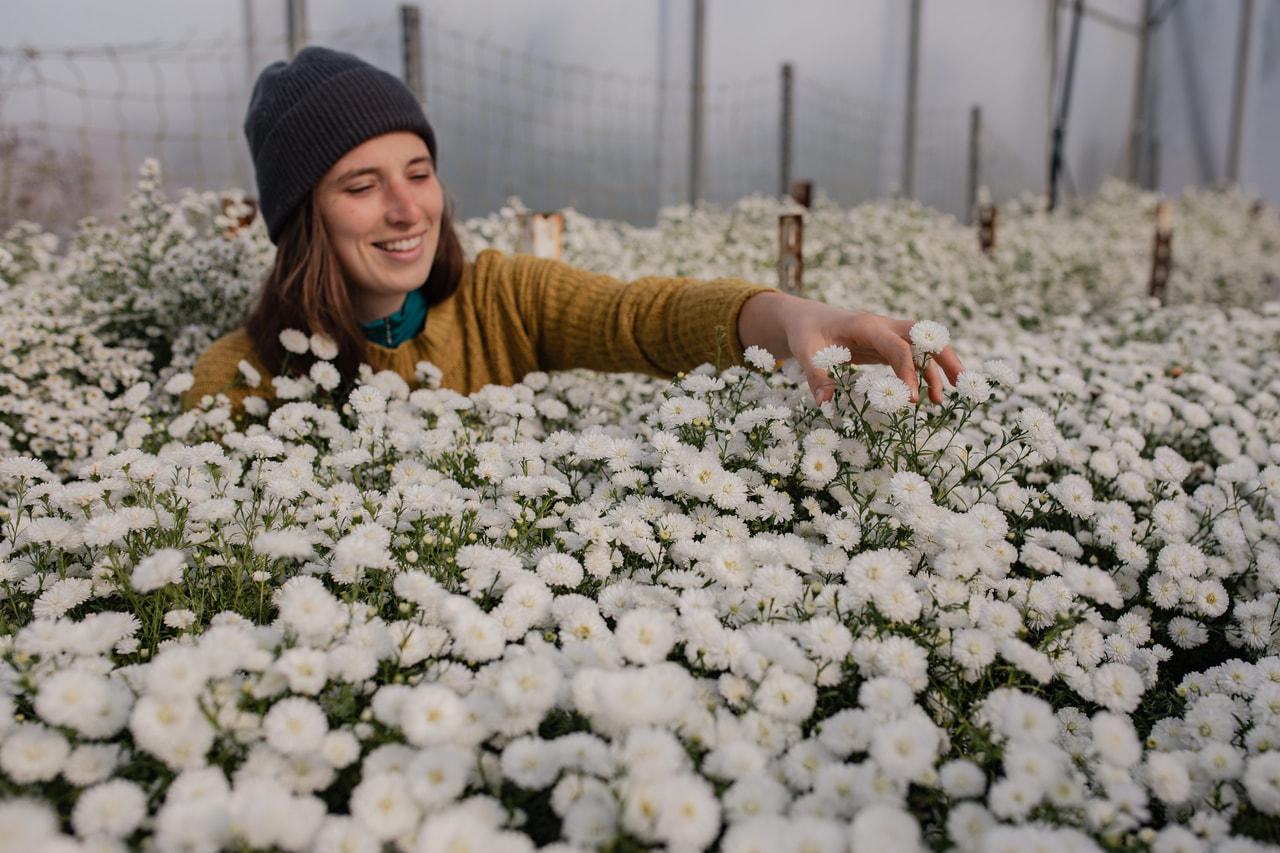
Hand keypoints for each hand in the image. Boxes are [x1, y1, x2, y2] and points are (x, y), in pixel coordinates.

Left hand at [737, 290, 964, 404]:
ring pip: (924, 347)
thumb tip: (825, 404)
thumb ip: (817, 376)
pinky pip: (913, 357)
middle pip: (924, 336)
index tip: (911, 399)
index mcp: (866, 325)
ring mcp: (889, 335)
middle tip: (959, 383)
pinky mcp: (888, 346)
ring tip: (941, 400)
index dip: (907, 371)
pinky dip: (924, 373)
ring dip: (938, 369)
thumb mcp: (805, 352)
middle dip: (944, 357)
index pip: (896, 347)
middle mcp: (884, 326)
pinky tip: (928, 396)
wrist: (807, 318)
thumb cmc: (807, 333)